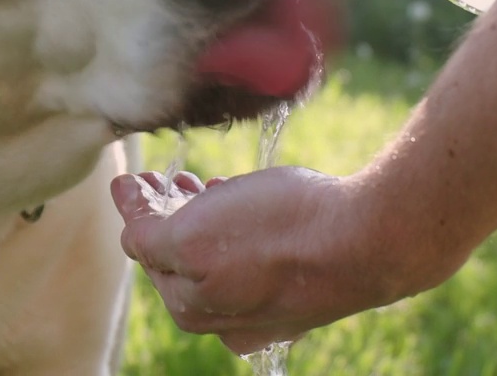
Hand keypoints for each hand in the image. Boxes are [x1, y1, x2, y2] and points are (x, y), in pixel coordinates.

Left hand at [110, 166, 391, 354]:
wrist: (369, 241)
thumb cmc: (280, 234)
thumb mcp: (194, 235)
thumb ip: (151, 239)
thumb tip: (131, 236)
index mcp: (191, 307)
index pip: (146, 252)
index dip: (135, 211)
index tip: (127, 180)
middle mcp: (227, 319)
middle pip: (181, 259)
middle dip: (166, 215)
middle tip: (163, 178)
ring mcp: (267, 307)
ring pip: (218, 257)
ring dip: (201, 217)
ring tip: (201, 181)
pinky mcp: (302, 289)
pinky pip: (255, 258)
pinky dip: (237, 227)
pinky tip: (244, 201)